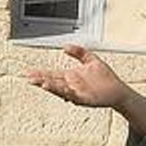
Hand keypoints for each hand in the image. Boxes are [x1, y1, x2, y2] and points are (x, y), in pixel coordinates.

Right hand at [25, 45, 140, 111]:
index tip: (29, 72)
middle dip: (40, 80)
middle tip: (28, 78)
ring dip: (50, 87)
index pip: (52, 74)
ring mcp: (76, 93)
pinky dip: (65, 93)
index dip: (40, 73)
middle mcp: (71, 85)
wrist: (118, 90)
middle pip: (52, 82)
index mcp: (71, 76)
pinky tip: (60, 90)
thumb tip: (64, 46)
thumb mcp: (91, 59)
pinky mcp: (84, 99)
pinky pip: (73, 96)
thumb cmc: (105, 77)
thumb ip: (79, 52)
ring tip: (40, 83)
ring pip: (60, 89)